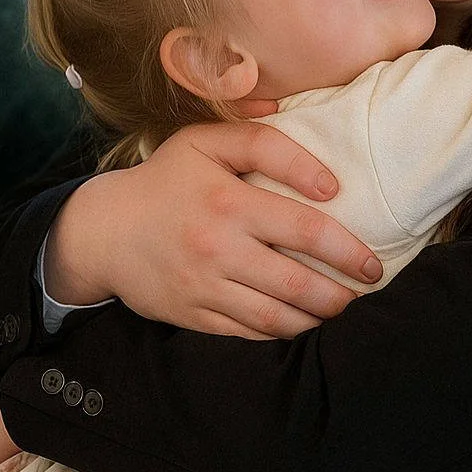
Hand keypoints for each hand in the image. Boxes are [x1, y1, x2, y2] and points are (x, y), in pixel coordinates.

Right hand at [44, 122, 381, 338]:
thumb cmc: (166, 180)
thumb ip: (260, 139)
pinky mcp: (194, 316)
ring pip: (277, 316)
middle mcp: (218, 249)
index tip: (369, 257)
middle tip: (366, 287)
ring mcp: (205, 288)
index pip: (305, 230)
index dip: (346, 247)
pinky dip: (282, 331)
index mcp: (228, 203)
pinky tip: (301, 321)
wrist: (103, 230)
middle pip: (298, 282)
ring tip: (340, 307)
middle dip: (342, 291)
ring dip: (317, 316)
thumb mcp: (205, 142)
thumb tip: (319, 165)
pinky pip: (249, 332)